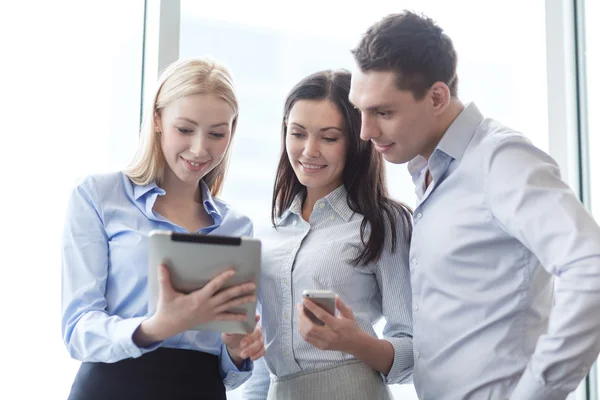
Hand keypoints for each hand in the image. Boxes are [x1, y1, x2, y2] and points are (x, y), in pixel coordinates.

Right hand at [134, 265, 255, 345]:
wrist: (167, 326)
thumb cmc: (167, 309)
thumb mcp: (165, 293)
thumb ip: (164, 278)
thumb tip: (161, 264)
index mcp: (198, 298)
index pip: (214, 286)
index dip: (224, 278)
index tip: (233, 271)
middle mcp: (207, 305)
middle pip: (227, 296)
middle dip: (241, 290)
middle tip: (253, 284)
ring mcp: (210, 313)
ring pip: (229, 306)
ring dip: (242, 301)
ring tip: (254, 297)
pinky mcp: (210, 318)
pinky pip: (225, 317)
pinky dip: (235, 317)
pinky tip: (245, 316)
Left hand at [223, 314, 264, 366]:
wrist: (233, 347)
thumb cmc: (231, 336)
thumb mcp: (227, 333)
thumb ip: (229, 331)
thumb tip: (231, 331)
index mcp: (248, 322)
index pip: (253, 317)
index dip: (256, 317)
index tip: (256, 317)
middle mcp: (255, 329)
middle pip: (257, 332)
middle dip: (250, 339)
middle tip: (242, 344)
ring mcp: (259, 338)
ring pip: (260, 343)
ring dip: (252, 349)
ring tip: (243, 354)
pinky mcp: (260, 347)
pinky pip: (262, 350)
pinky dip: (257, 354)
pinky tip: (251, 357)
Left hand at [297, 296, 364, 352]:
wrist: (355, 344)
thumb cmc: (351, 327)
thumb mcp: (349, 314)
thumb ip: (341, 305)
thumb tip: (335, 297)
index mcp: (337, 326)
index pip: (322, 316)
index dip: (312, 307)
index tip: (305, 300)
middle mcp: (330, 335)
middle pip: (310, 327)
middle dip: (302, 316)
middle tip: (300, 307)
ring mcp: (324, 342)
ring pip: (307, 334)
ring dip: (301, 323)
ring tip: (300, 314)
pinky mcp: (321, 347)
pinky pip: (307, 339)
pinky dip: (302, 330)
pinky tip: (302, 323)